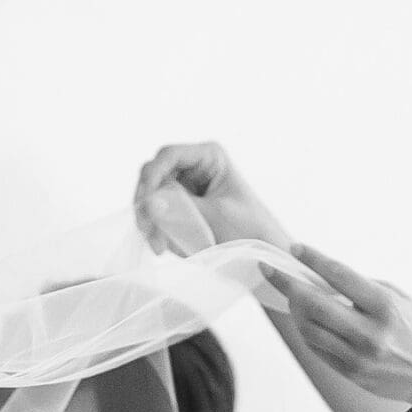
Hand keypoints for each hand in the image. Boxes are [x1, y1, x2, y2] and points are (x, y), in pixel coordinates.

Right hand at [133, 141, 291, 251]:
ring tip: (159, 248)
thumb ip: (181, 209)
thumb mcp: (217, 217)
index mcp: (209, 157)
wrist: (265, 255)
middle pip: (154, 176)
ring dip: (150, 222)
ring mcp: (184, 189)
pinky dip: (157, 232)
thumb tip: (149, 203)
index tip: (146, 203)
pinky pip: (158, 217)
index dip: (152, 176)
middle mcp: (193, 167)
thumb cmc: (251, 230)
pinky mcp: (179, 210)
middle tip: (148, 233)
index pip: (169, 155)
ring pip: (151, 199)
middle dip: (148, 205)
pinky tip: (164, 248)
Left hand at [279, 244, 411, 403]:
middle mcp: (370, 334)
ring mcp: (358, 358)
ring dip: (295, 309)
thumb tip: (322, 278)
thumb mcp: (398, 298)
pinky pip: (318, 349)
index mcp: (385, 307)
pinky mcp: (351, 374)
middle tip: (271, 270)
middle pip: (314, 306)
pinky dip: (307, 330)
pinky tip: (304, 318)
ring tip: (291, 294)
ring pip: (310, 330)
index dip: (313, 260)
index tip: (295, 248)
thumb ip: (361, 289)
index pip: (339, 277)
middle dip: (288, 284)